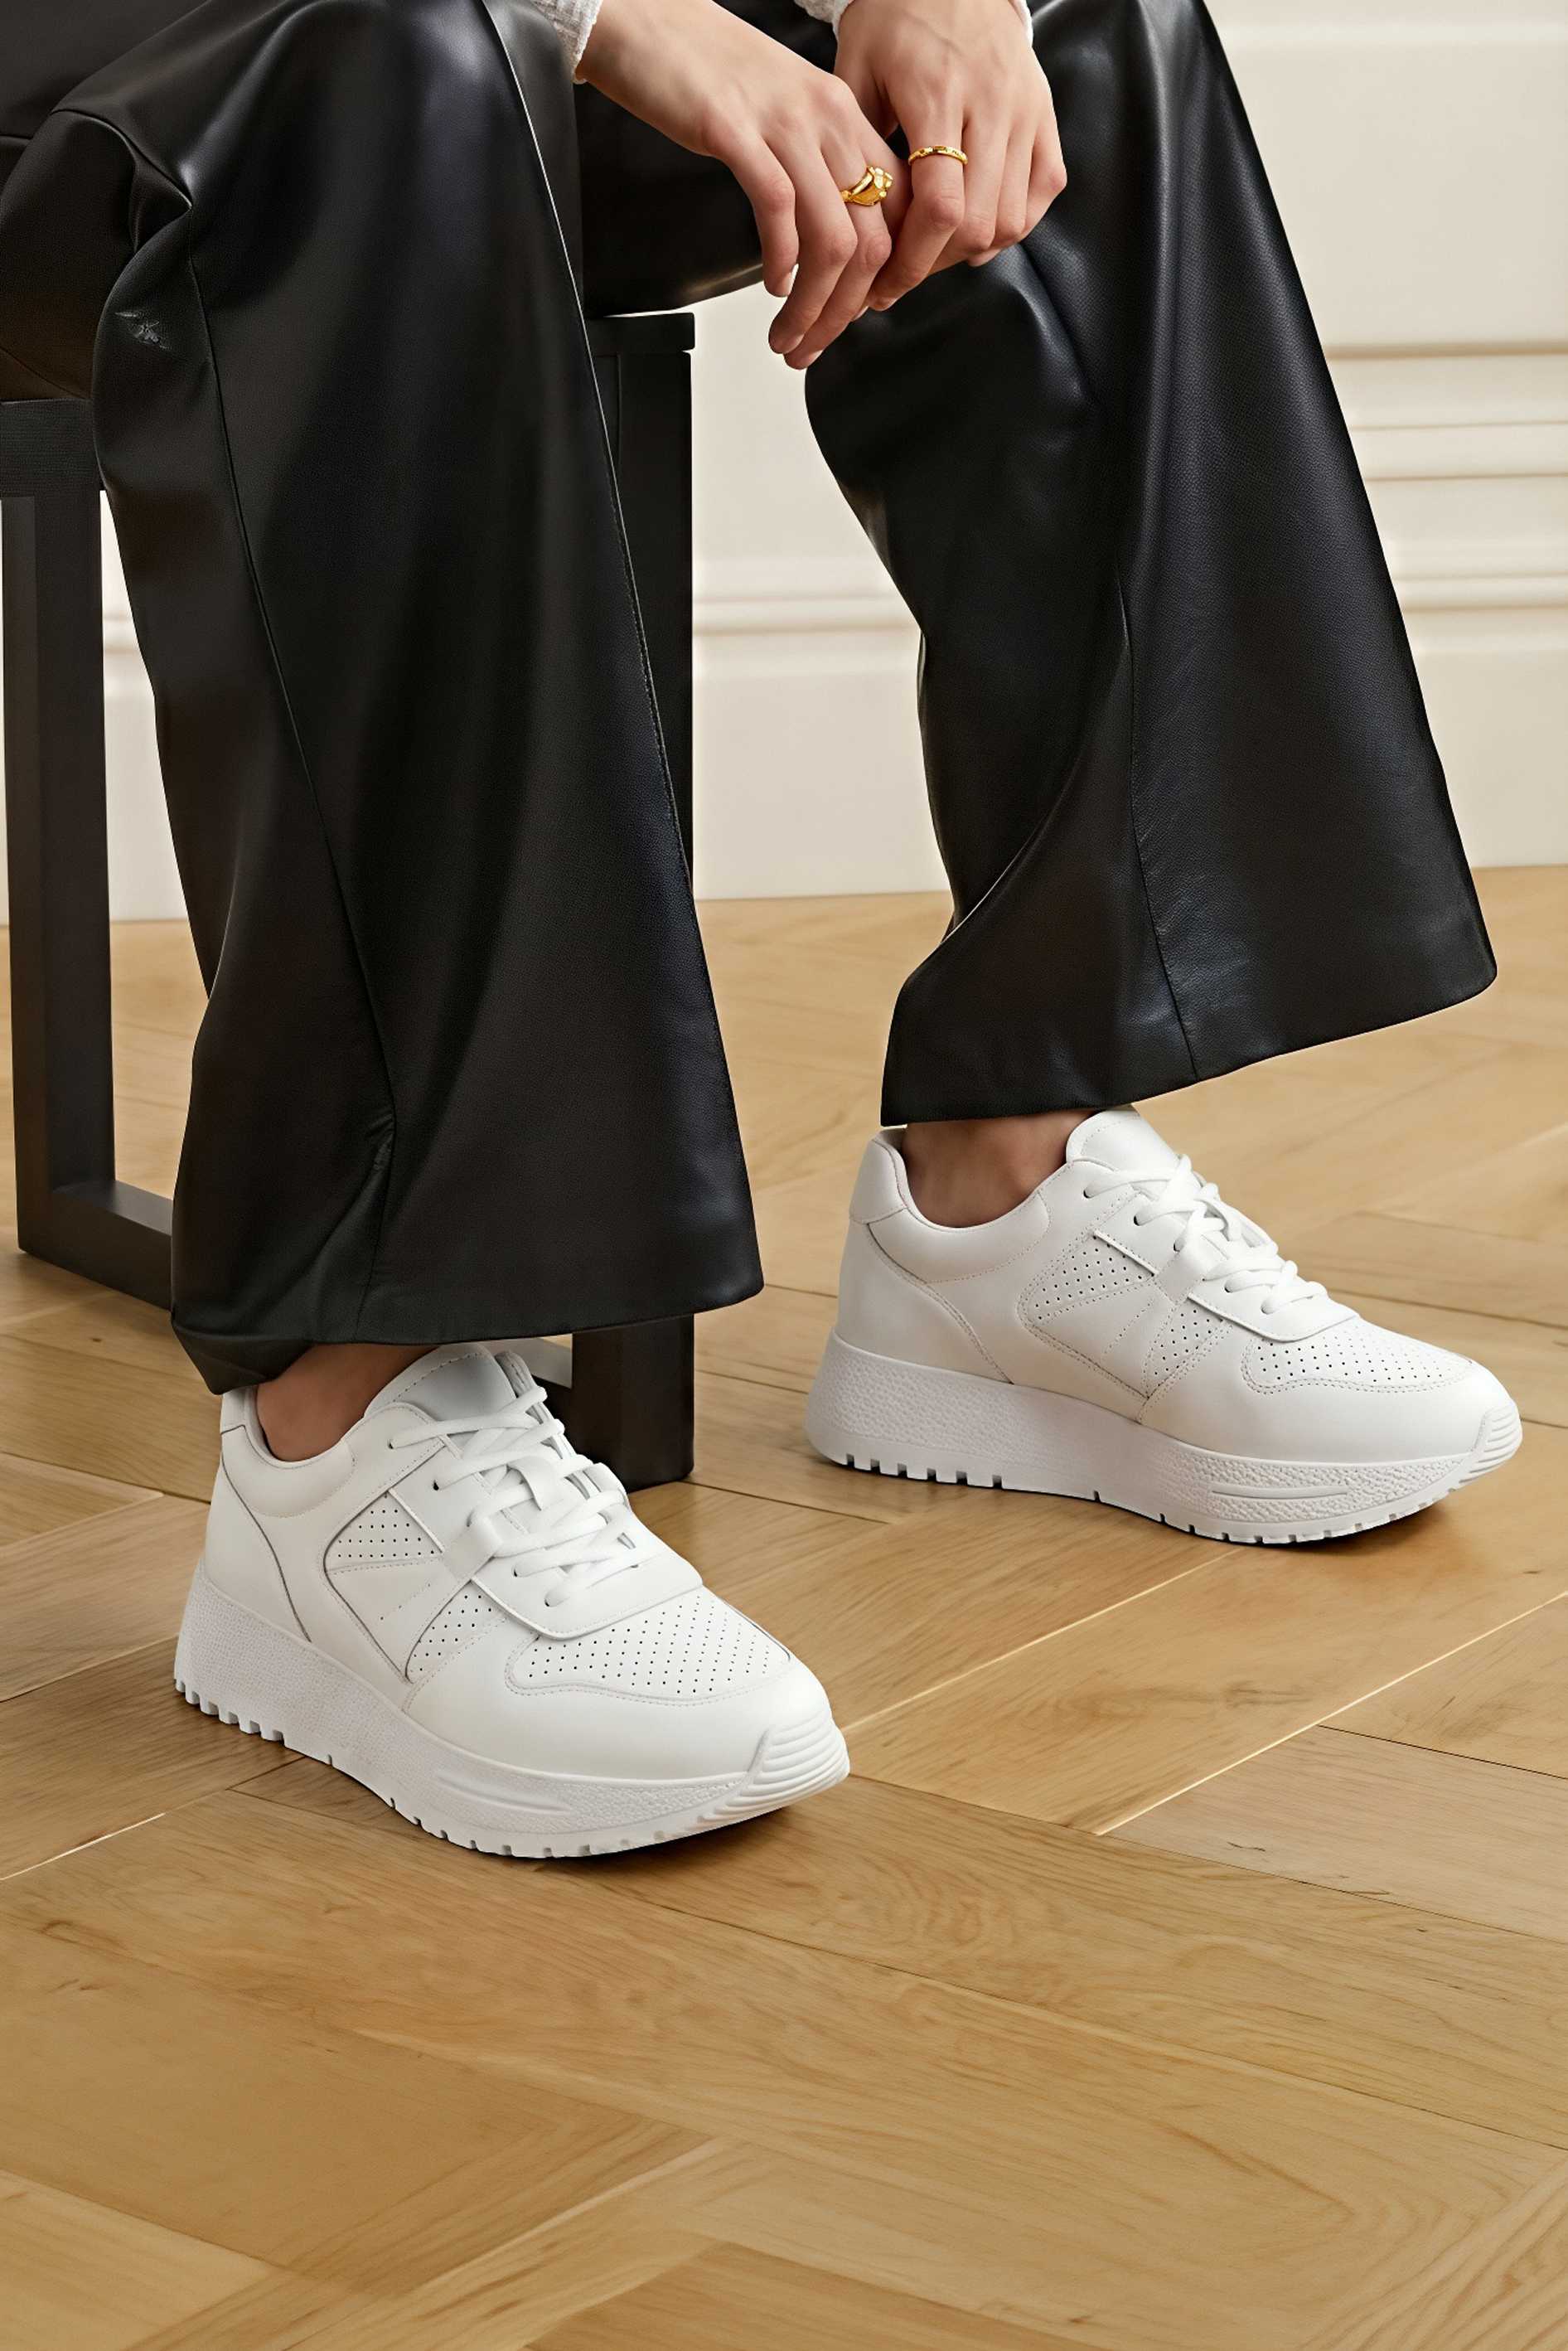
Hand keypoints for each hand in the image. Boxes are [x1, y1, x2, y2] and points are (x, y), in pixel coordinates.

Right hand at [580, 0, 906, 365]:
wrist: (645, 19)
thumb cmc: (706, 71)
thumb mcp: (782, 113)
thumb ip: (814, 163)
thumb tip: (827, 236)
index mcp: (844, 114)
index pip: (898, 209)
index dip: (888, 275)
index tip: (861, 311)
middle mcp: (825, 117)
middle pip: (872, 237)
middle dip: (847, 310)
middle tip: (817, 343)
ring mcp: (783, 123)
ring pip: (831, 237)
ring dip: (814, 305)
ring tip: (789, 334)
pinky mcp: (735, 130)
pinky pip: (779, 209)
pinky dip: (781, 261)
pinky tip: (772, 285)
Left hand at [834, 0, 1065, 310]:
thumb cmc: (895, 17)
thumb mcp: (856, 70)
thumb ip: (856, 144)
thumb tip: (848, 224)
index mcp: (937, 93)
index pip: (939, 204)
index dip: (912, 260)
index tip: (883, 286)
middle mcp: (990, 103)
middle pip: (977, 221)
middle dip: (935, 264)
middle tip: (901, 276)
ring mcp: (1025, 110)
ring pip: (1012, 217)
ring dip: (970, 250)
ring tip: (933, 253)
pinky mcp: (1045, 114)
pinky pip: (1042, 192)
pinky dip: (1013, 224)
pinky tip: (978, 229)